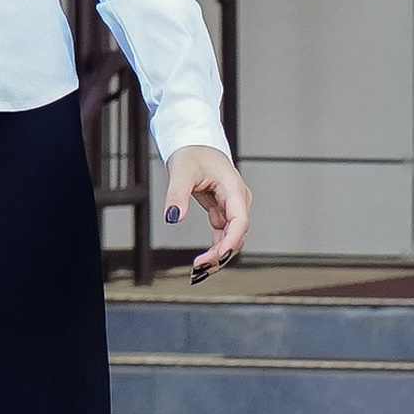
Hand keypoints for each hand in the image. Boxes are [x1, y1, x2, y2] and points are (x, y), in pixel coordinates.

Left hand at [164, 146, 250, 275]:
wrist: (196, 144)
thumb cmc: (193, 153)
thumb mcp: (181, 171)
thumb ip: (177, 194)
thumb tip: (172, 217)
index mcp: (234, 188)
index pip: (240, 220)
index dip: (232, 240)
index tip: (218, 255)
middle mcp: (238, 200)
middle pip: (237, 234)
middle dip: (221, 253)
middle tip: (200, 267)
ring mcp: (233, 206)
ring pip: (232, 238)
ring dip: (218, 254)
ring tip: (200, 269)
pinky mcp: (224, 211)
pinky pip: (224, 234)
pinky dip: (215, 248)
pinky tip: (204, 259)